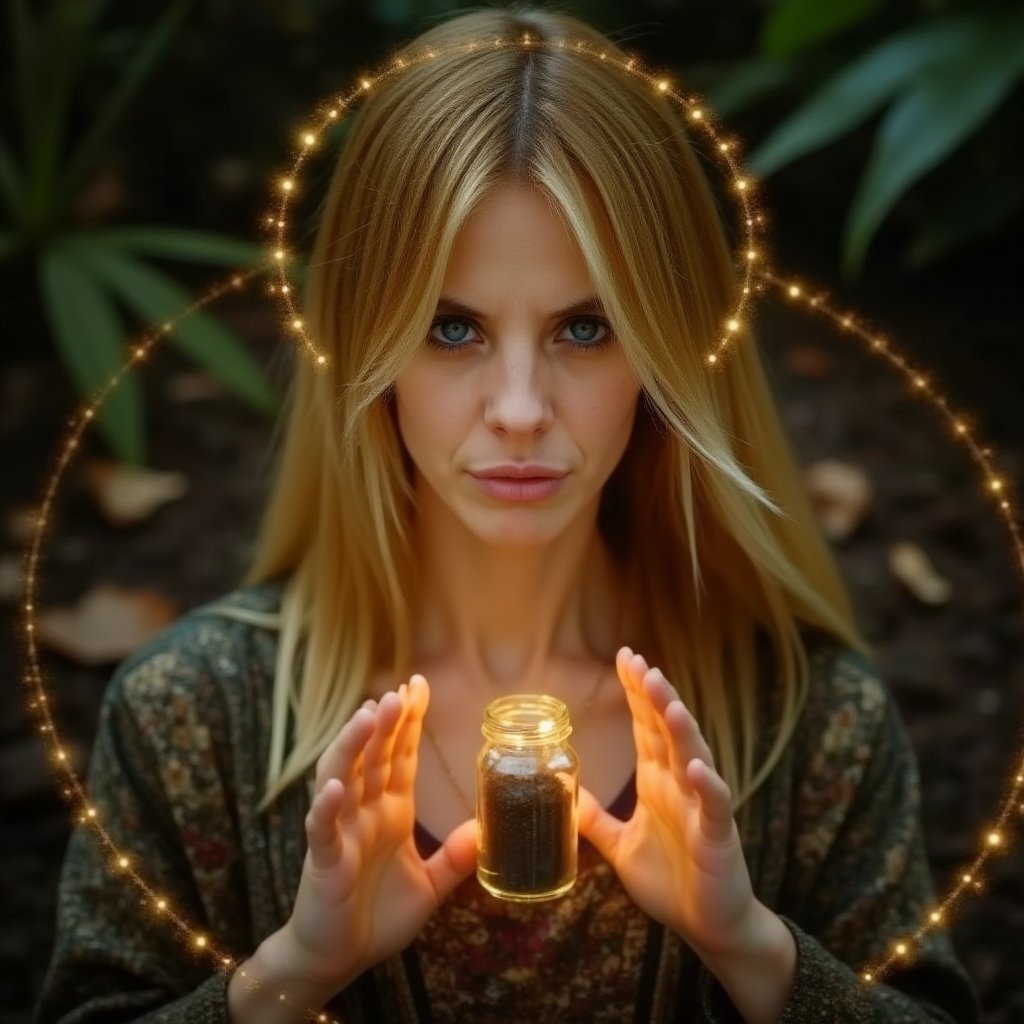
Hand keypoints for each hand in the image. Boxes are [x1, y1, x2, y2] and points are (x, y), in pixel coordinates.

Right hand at [279, 675, 476, 992]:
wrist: (337, 959)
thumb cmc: (375, 918)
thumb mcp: (429, 888)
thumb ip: (454, 859)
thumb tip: (485, 831)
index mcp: (390, 811)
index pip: (401, 755)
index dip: (409, 721)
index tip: (418, 684)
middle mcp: (364, 812)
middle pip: (374, 756)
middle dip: (387, 722)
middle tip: (401, 691)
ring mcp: (341, 833)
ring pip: (342, 778)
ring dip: (353, 746)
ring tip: (368, 716)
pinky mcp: (324, 863)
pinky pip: (322, 831)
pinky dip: (326, 808)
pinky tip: (335, 789)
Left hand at [578, 647, 759, 960]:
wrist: (709, 926)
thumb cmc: (672, 881)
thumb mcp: (621, 846)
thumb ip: (596, 820)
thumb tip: (567, 793)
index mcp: (658, 782)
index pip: (646, 726)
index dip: (637, 692)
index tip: (625, 657)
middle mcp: (681, 785)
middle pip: (667, 731)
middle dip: (655, 696)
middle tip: (640, 664)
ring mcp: (702, 808)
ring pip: (693, 758)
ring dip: (681, 729)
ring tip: (667, 700)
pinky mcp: (718, 837)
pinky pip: (715, 806)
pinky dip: (708, 785)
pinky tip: (696, 767)